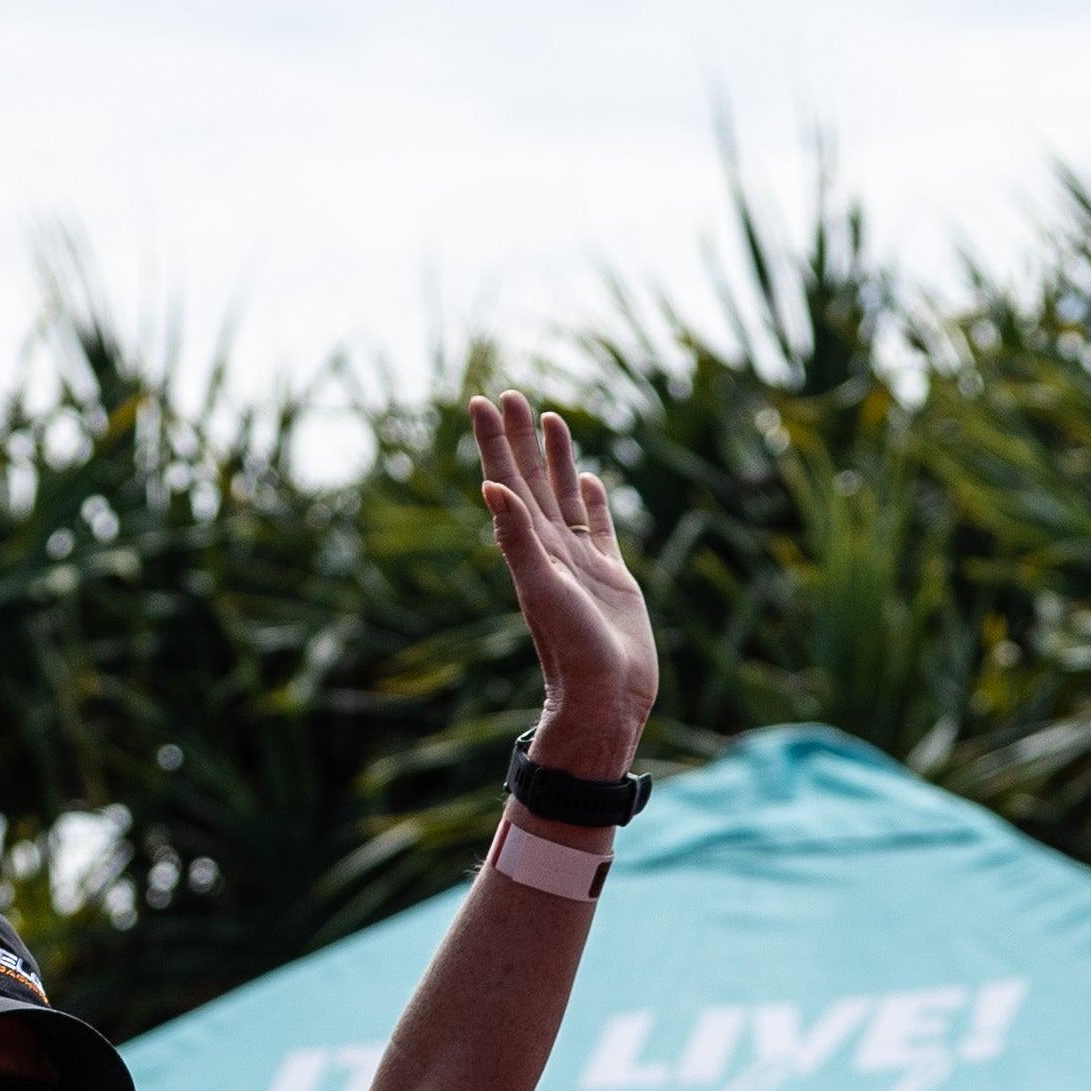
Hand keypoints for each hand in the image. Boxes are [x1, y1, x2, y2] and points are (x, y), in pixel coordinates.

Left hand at [469, 391, 654, 770]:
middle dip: (520, 437)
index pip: (505, 481)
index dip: (493, 441)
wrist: (607, 697)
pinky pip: (599, 527)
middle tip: (510, 393)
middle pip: (531, 480)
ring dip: (556, 459)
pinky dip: (592, 500)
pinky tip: (589, 479)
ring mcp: (580, 562)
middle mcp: (550, 549)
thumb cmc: (573, 650)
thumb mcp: (543, 589)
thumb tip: (491, 486)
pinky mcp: (611, 577)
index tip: (480, 401)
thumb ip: (518, 539)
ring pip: (564, 496)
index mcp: (528, 547)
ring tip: (550, 418)